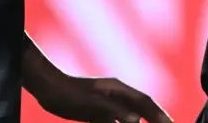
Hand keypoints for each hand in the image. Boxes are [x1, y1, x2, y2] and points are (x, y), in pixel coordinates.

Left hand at [42, 76, 172, 122]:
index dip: (160, 115)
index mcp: (119, 89)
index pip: (146, 103)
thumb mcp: (92, 104)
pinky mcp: (97, 111)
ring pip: (130, 116)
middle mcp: (116, 95)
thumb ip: (115, 112)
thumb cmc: (68, 93)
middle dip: (155, 120)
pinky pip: (116, 121)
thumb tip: (136, 120)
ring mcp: (107, 103)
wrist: (47, 88)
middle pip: (141, 109)